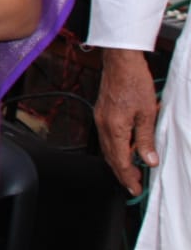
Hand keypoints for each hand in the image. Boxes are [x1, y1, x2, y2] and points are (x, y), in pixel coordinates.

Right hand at [95, 48, 159, 195]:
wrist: (121, 60)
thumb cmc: (134, 81)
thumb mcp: (148, 113)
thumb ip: (146, 139)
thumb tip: (149, 160)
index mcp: (114, 128)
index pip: (120, 161)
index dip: (128, 178)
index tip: (135, 189)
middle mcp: (103, 125)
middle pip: (111, 157)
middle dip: (122, 173)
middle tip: (134, 184)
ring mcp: (100, 118)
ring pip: (108, 148)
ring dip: (119, 161)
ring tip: (133, 169)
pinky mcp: (102, 112)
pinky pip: (107, 137)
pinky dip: (116, 148)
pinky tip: (126, 148)